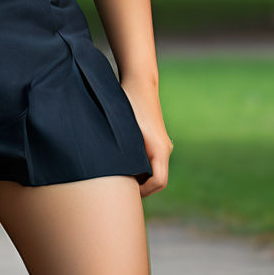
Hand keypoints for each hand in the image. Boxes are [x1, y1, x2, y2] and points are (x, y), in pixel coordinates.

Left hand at [121, 78, 173, 197]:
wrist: (139, 82)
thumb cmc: (129, 102)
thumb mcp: (124, 129)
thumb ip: (121, 152)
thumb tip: (108, 173)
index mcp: (160, 148)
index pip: (159, 182)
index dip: (144, 191)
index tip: (127, 192)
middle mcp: (165, 148)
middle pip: (157, 179)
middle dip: (141, 187)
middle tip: (120, 191)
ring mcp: (162, 143)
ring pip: (154, 170)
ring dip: (140, 177)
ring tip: (118, 177)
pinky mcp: (156, 139)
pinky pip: (152, 160)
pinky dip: (140, 166)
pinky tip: (122, 163)